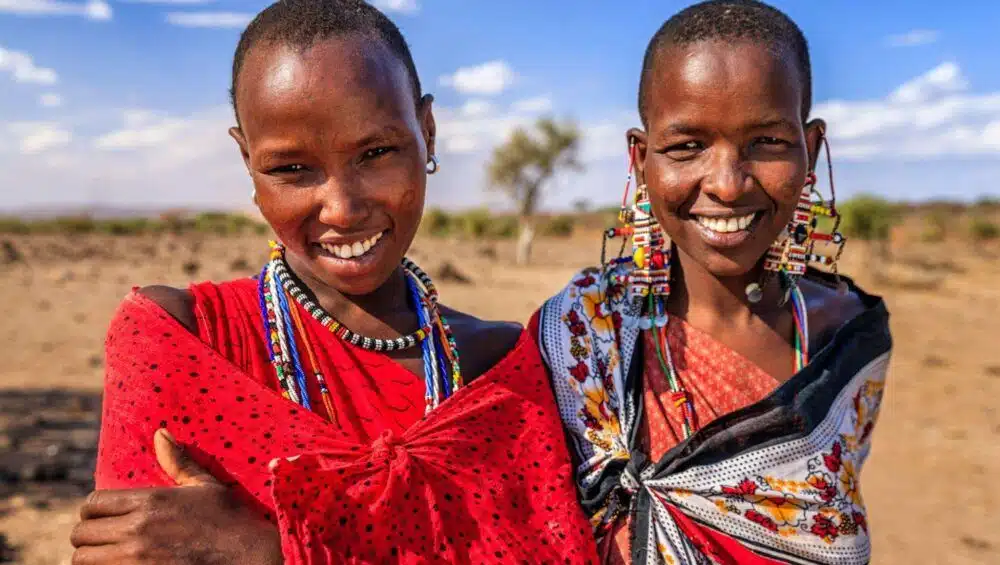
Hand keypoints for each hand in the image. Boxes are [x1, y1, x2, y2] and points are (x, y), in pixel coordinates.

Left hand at [70, 429, 282, 564]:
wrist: (251, 556)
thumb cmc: (231, 519)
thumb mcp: (205, 485)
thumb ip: (178, 462)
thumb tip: (160, 433)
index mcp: (150, 501)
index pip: (93, 504)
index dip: (93, 511)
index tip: (104, 517)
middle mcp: (137, 529)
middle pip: (81, 534)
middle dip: (89, 536)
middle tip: (104, 540)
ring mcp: (136, 559)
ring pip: (84, 560)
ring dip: (92, 557)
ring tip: (108, 556)